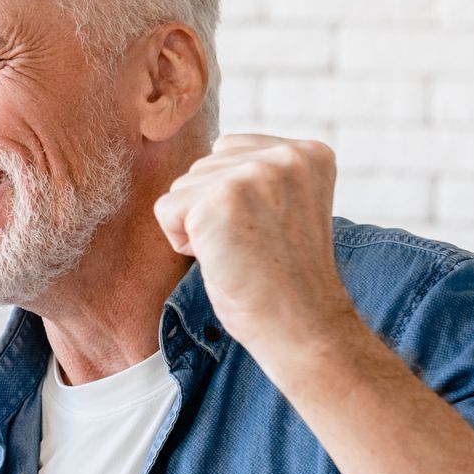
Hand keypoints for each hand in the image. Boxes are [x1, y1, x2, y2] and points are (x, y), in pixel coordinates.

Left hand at [153, 134, 360, 363]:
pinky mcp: (220, 199)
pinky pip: (165, 209)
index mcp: (308, 153)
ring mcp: (254, 174)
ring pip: (182, 187)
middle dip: (213, 211)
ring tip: (241, 252)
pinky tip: (221, 259)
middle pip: (202, 166)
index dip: (232, 197)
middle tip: (254, 247)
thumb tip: (206, 155)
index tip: (267, 231)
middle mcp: (285, 155)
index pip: (229, 149)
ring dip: (198, 226)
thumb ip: (258, 172)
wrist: (300, 324)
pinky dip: (181, 241)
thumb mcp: (286, 205)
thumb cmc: (285, 275)